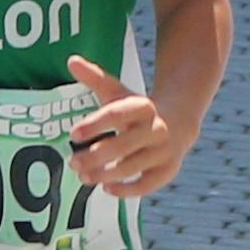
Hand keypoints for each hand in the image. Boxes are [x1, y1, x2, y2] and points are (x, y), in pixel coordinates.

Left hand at [64, 55, 188, 198]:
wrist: (179, 123)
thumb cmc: (138, 109)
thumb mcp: (119, 92)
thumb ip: (95, 78)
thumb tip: (71, 60)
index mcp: (143, 106)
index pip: (116, 114)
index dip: (95, 124)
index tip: (72, 134)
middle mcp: (157, 128)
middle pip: (123, 145)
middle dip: (95, 156)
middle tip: (72, 162)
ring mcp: (164, 151)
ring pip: (132, 167)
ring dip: (105, 175)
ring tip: (84, 177)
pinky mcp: (168, 170)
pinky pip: (147, 184)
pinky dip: (127, 190)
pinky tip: (107, 189)